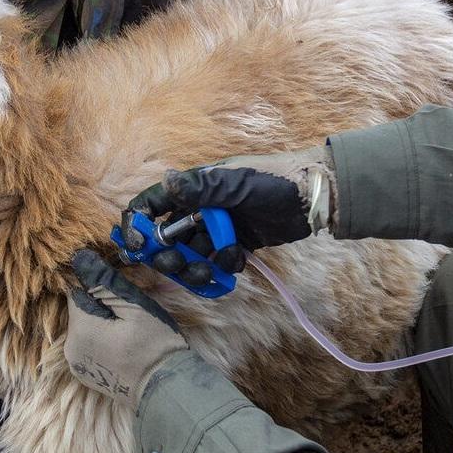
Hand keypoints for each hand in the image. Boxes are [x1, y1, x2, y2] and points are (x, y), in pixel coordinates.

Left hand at [65, 250, 188, 404]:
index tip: (121, 288)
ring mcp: (78, 365)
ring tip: (131, 326)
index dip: (98, 285)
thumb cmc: (155, 346)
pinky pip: (89, 347)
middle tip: (132, 307)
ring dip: (103, 321)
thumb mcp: (135, 307)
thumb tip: (80, 258)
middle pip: (81, 311)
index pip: (77, 292)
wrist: (167, 389)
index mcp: (80, 330)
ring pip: (85, 328)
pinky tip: (124, 342)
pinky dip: (102, 339)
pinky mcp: (88, 376)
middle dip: (102, 303)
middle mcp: (70, 349)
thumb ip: (105, 283)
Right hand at [120, 146, 335, 284]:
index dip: (139, 224)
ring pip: (193, 252)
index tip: (139, 247)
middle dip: (169, 255)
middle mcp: (203, 207)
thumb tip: (166, 180)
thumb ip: (201, 187)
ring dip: (196, 266)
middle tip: (178, 266)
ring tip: (210, 273)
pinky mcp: (238, 242)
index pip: (155, 203)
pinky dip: (223, 265)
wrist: (312, 197)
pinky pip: (219, 260)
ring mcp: (220, 226)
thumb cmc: (275, 181)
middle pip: (169, 236)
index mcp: (197, 188)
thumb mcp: (237, 182)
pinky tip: (237, 260)